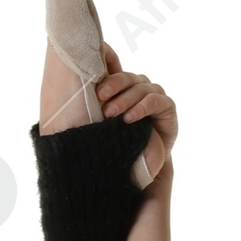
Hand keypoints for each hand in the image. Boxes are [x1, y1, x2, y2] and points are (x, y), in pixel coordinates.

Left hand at [95, 46, 176, 177]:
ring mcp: (155, 95)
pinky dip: (142, 108)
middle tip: (101, 100)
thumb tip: (72, 102)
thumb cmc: (121, 143)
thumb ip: (97, 111)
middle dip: (114, 87)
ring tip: (111, 114)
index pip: (116, 74)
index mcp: (125, 87)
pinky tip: (130, 118)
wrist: (143, 165)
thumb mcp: (105, 126)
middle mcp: (141, 87)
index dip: (107, 80)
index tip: (95, 93)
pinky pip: (155, 101)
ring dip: (125, 100)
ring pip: (140, 89)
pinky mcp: (167, 107)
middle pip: (128, 78)